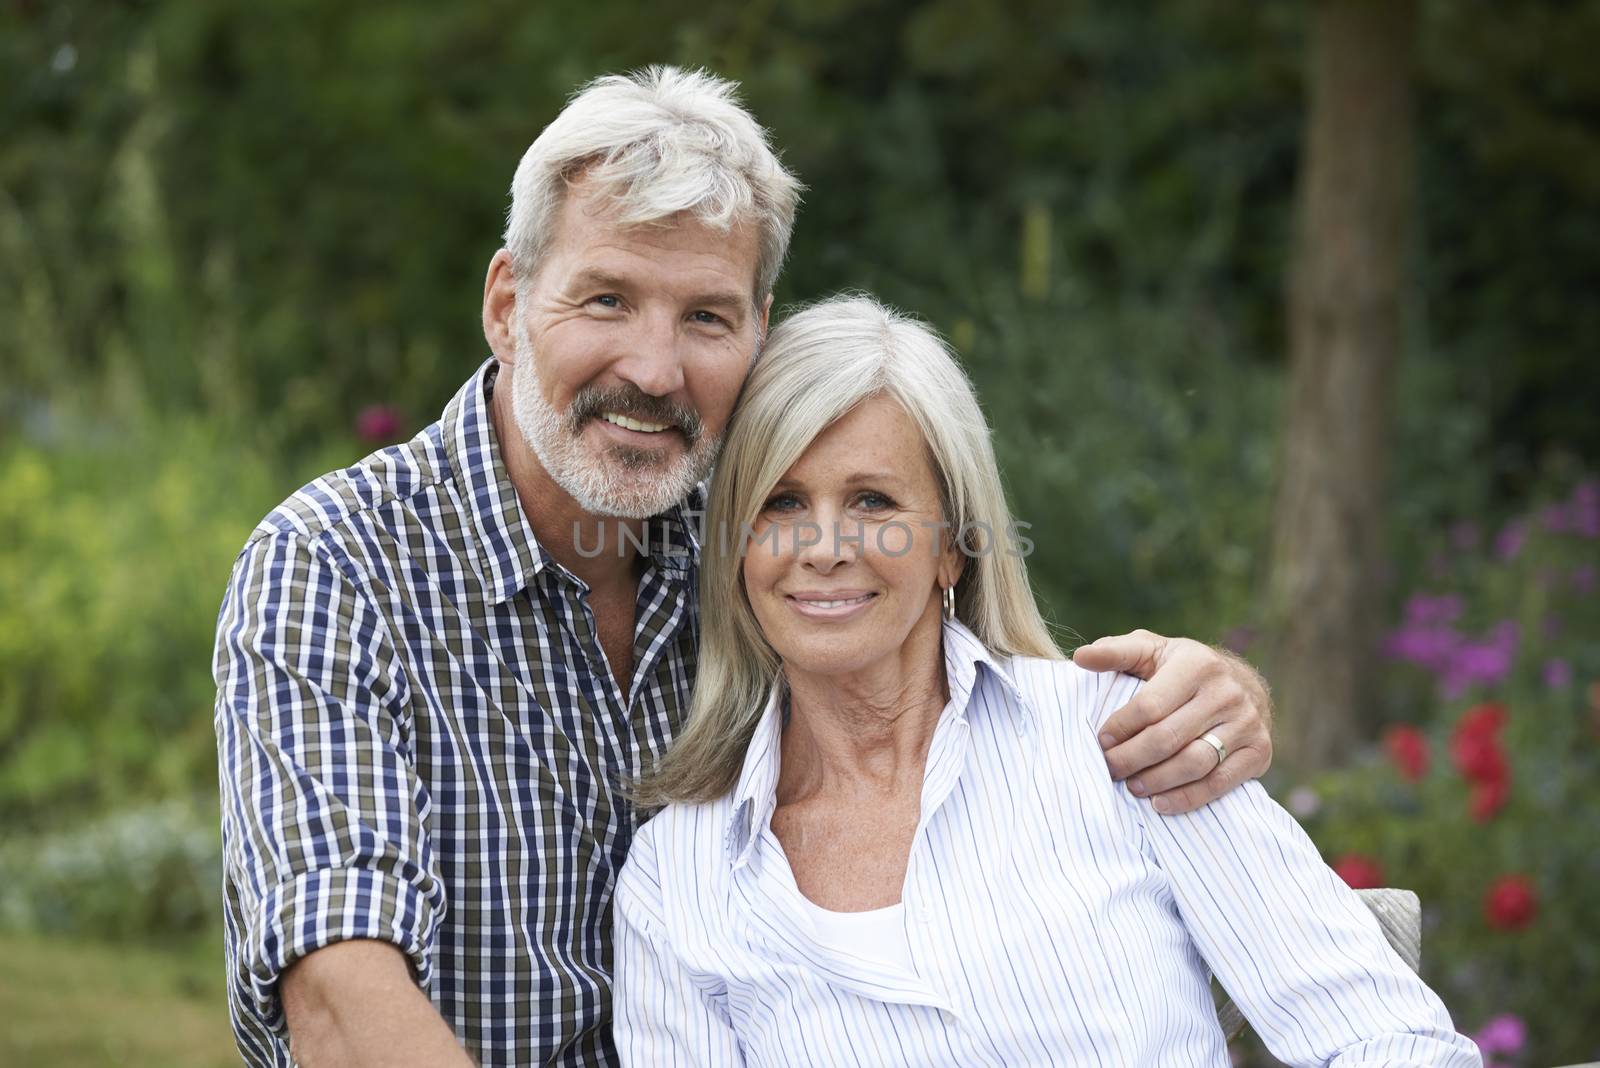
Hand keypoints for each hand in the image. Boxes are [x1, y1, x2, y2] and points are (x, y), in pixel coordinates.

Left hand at [1073, 630, 1272, 814]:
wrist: (1243, 684)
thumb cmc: (1181, 669)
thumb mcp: (1151, 650)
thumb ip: (1116, 652)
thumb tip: (1081, 657)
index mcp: (1197, 664)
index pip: (1150, 705)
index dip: (1121, 728)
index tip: (1100, 742)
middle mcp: (1226, 693)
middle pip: (1168, 738)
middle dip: (1131, 759)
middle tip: (1109, 770)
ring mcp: (1247, 724)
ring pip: (1194, 763)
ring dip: (1156, 781)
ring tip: (1131, 787)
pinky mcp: (1259, 752)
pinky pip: (1219, 783)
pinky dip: (1187, 798)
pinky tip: (1160, 803)